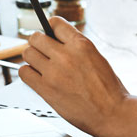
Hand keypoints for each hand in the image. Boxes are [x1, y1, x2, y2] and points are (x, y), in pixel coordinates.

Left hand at [18, 17, 129, 136]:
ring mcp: (54, 72)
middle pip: (36, 38)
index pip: (55, 23)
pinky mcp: (46, 89)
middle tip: (43, 51)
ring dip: (33, 58)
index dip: (51, 28)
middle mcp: (66, 55)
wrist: (112, 113)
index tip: (50, 34)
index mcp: (81, 45)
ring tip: (41, 65)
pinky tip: (37, 77)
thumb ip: (76, 47)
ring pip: (27, 53)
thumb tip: (57, 40)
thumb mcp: (96, 57)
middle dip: (38, 43)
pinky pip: (24, 72)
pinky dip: (28, 73)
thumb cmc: (108, 89)